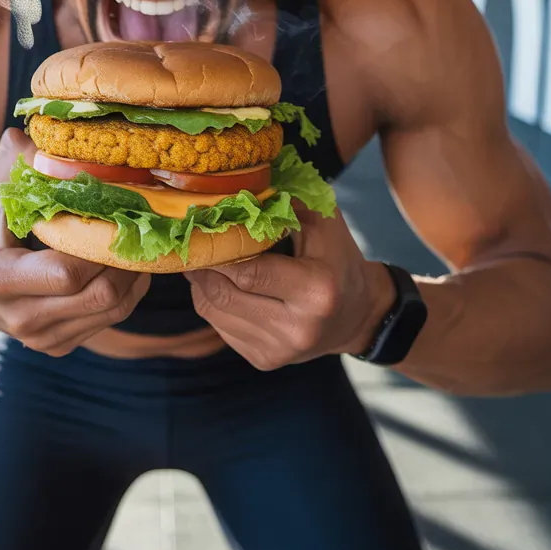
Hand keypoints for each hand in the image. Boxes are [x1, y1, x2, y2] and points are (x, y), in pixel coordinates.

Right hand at [0, 128, 149, 354]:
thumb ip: (17, 163)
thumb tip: (44, 132)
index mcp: (1, 279)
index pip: (66, 273)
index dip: (97, 245)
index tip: (111, 214)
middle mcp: (23, 317)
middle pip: (100, 297)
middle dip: (126, 261)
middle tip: (137, 228)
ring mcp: (42, 338)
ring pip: (113, 311)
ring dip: (134, 276)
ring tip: (137, 243)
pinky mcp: (59, 346)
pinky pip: (109, 320)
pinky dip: (126, 292)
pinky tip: (124, 265)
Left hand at [185, 204, 395, 370]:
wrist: (357, 314)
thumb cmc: (337, 259)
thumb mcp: (324, 223)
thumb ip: (285, 203)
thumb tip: (237, 188)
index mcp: (316, 292)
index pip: (247, 272)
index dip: (218, 250)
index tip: (201, 229)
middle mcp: (296, 329)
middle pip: (223, 294)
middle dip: (202, 265)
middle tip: (193, 242)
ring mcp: (277, 352)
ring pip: (213, 311)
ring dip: (201, 282)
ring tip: (204, 259)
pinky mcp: (263, 361)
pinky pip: (218, 327)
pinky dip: (212, 302)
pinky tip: (223, 284)